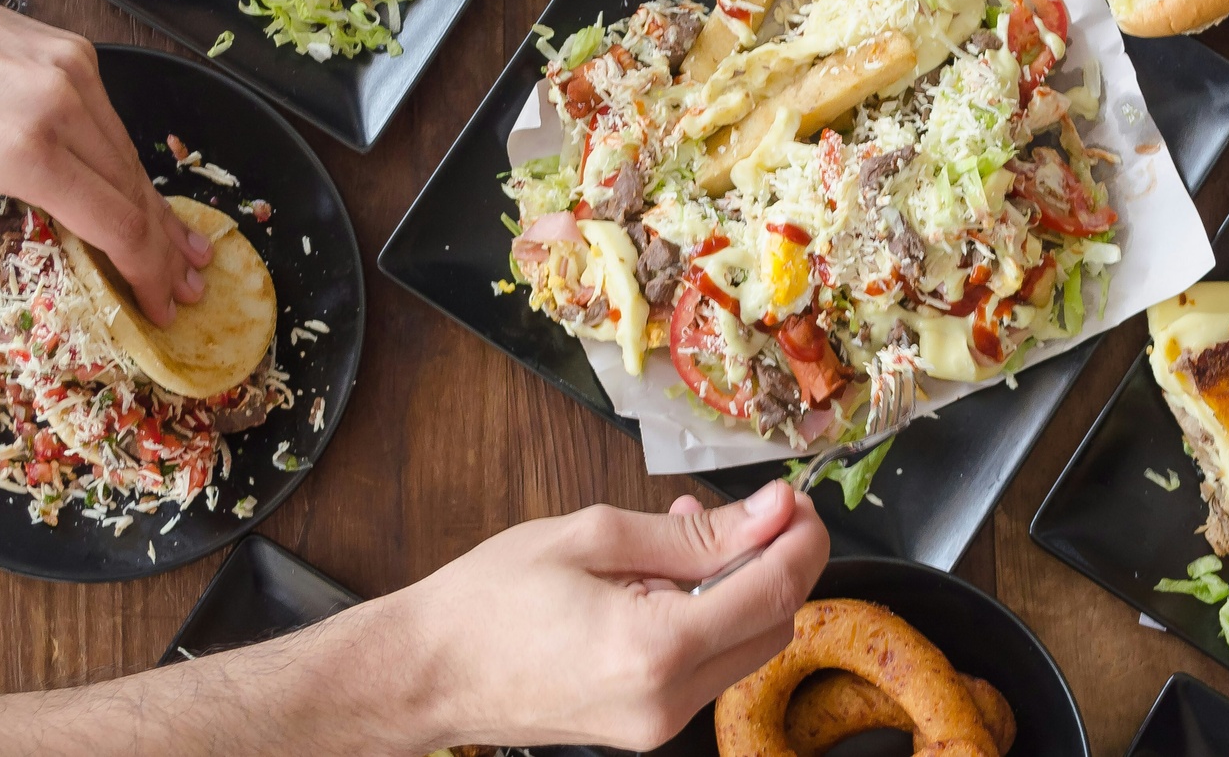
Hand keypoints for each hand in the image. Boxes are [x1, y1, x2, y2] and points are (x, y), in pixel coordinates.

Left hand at [0, 0, 208, 333]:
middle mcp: (61, 105)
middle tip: (188, 287)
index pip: (116, 224)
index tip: (161, 305)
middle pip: (136, 193)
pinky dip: (124, 164)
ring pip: (131, 157)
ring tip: (183, 248)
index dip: (146, 273)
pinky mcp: (76, 52)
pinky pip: (113, 122)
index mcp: (24, 151)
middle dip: (164, 250)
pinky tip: (138, 194)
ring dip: (156, 209)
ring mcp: (75, 72)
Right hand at [392, 480, 827, 750]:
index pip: (774, 590)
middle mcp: (668, 700)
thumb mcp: (594, 537)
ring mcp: (660, 724)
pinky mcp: (648, 728)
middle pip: (775, 625)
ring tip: (687, 536)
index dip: (800, 537)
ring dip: (743, 588)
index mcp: (656, 647)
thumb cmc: (488, 602)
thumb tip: (771, 513)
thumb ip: (694, 532)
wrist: (428, 673)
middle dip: (779, 561)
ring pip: (747, 648)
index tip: (794, 499)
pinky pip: (709, 667)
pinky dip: (710, 618)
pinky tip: (669, 579)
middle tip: (752, 509)